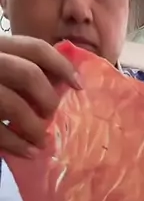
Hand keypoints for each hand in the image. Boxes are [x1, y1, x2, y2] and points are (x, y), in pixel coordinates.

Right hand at [0, 35, 81, 158]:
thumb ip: (19, 68)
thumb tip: (60, 83)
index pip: (34, 48)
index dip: (62, 65)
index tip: (79, 85)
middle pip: (28, 74)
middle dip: (47, 99)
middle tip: (51, 115)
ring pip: (15, 104)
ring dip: (36, 127)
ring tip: (42, 140)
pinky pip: (0, 131)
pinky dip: (19, 144)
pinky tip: (30, 152)